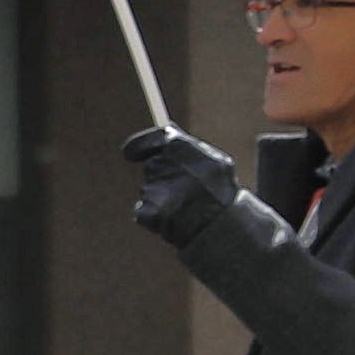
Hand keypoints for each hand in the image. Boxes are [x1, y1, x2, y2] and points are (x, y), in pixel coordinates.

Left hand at [122, 125, 241, 238]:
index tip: (132, 154)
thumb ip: (187, 145)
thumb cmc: (220, 191)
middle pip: (153, 167)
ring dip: (164, 197)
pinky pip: (144, 211)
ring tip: (187, 205)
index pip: (147, 140)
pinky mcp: (147, 211)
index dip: (138, 147)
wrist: (222, 227)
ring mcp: (152, 189)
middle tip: (186, 188)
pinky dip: (156, 216)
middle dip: (165, 176)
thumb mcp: (215, 161)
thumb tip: (168, 128)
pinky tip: (176, 218)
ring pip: (151, 190)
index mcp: (177, 147)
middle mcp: (161, 165)